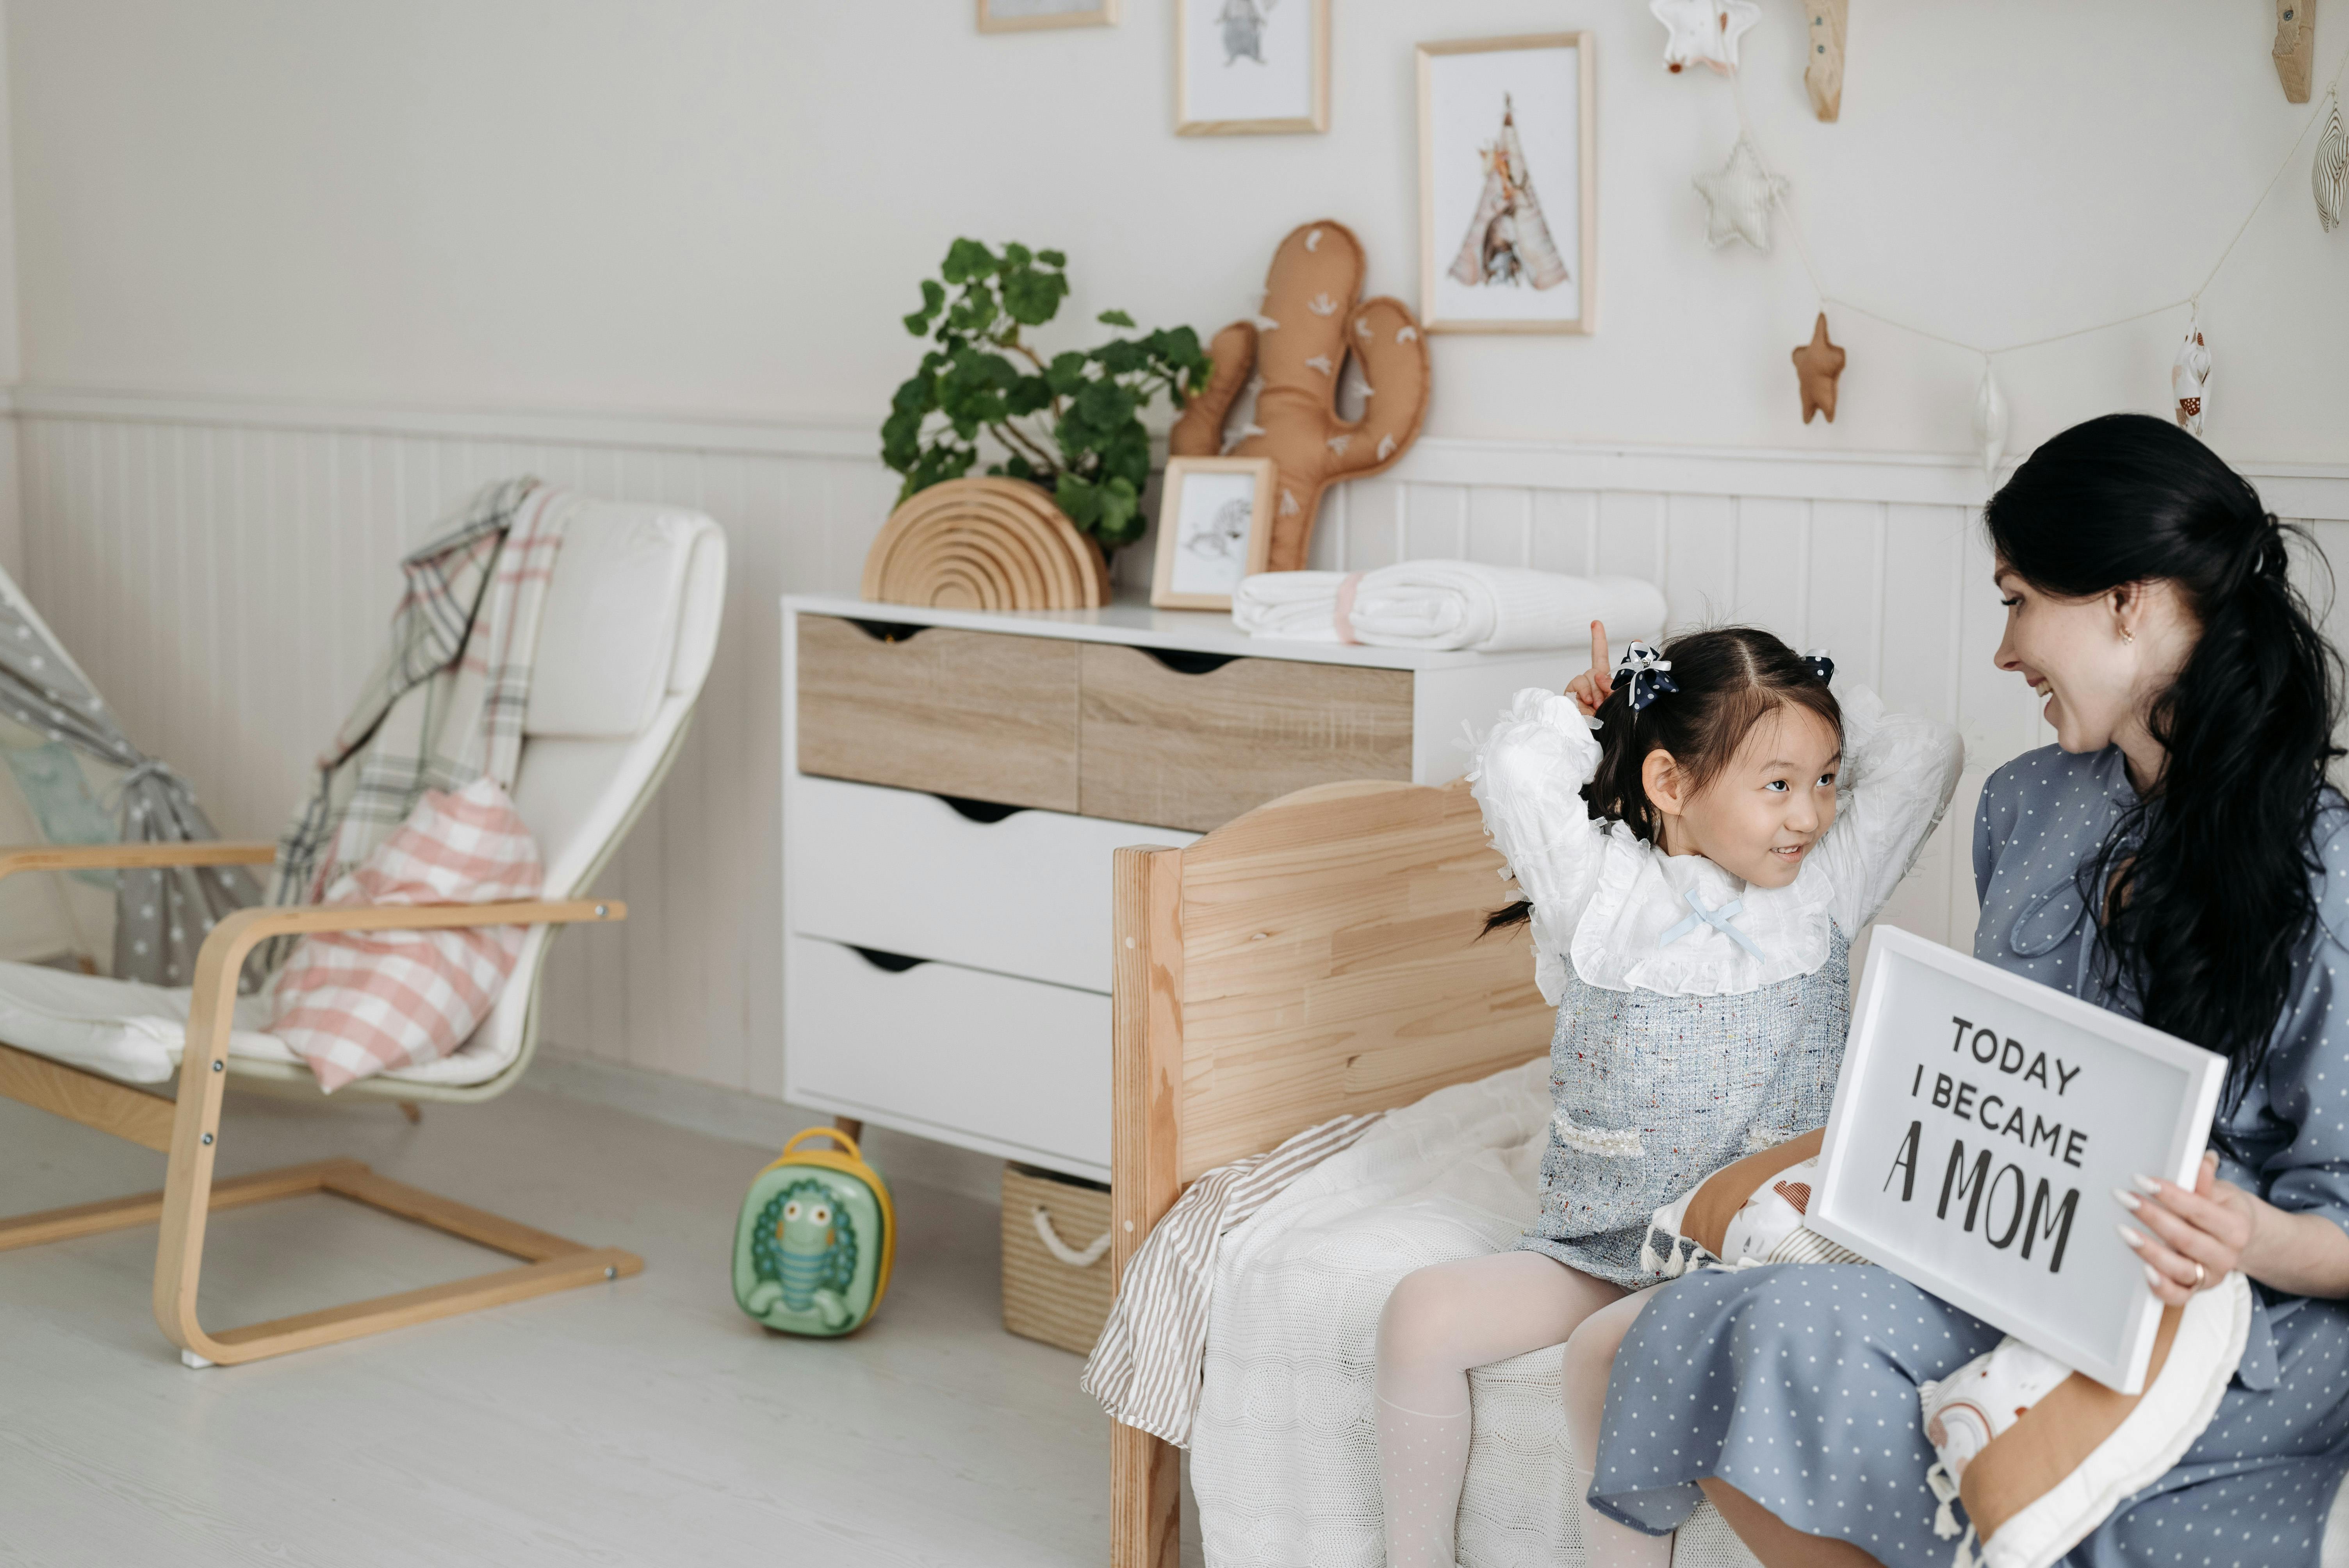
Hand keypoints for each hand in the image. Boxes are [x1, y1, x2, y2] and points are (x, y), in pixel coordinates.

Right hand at [1567, 621, 1613, 716]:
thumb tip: (1600, 676)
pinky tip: (1587, 702)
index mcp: (1606, 684)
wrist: (1597, 741)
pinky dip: (1584, 692)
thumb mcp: (1620, 701)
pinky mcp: (1571, 695)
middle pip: (1597, 668)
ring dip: (1593, 689)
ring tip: (1596, 704)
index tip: (1595, 623)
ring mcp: (1582, 690)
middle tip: (1605, 698)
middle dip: (1603, 681)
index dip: (1599, 640)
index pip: (1602, 659)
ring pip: (1587, 675)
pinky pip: (1577, 684)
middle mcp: (1593, 684)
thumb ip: (1615, 685)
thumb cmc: (1614, 723)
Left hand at [2115, 1151, 2256, 1305]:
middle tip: (2124, 1199)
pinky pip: (2178, 1296)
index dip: (2169, 1194)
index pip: (2198, 1209)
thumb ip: (2206, 1182)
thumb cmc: (2223, 1211)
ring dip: (2149, 1251)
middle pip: (2186, 1239)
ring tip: (2124, 1231)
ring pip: (2180, 1269)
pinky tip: (2143, 1270)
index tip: (2141, 1180)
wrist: (2242, 1241)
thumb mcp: (2222, 1193)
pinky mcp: (2197, 1291)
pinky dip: (2161, 1287)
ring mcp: (2210, 1276)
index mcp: (2235, 1228)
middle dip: (2152, 1217)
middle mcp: (2226, 1256)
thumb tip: (2203, 1159)